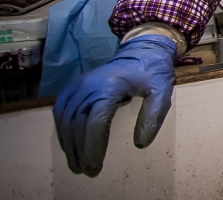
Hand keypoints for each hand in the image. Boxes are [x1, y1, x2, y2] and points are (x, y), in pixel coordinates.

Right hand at [53, 35, 178, 176]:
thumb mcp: (162, 91)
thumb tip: (140, 144)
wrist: (141, 50)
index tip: (95, 165)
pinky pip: (61, 111)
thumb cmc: (152, 72)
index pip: (94, 121)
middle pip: (76, 124)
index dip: (92, 146)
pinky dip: (63, 131)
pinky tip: (70, 146)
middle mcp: (87, 86)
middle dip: (80, 151)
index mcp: (109, 86)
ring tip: (78, 165)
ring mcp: (77, 85)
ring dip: (69, 145)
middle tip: (87, 171)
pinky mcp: (72, 87)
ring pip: (65, 120)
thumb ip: (153, 116)